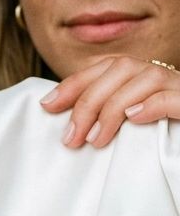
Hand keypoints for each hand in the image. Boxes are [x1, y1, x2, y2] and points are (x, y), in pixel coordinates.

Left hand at [40, 54, 179, 148]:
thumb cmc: (167, 147)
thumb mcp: (131, 133)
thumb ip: (109, 122)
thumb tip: (70, 129)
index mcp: (144, 79)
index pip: (106, 68)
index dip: (75, 83)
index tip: (47, 106)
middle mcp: (163, 77)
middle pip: (121, 69)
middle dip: (88, 101)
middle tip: (71, 138)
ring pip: (144, 78)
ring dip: (113, 107)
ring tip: (96, 139)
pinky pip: (172, 97)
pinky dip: (152, 105)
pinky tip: (134, 120)